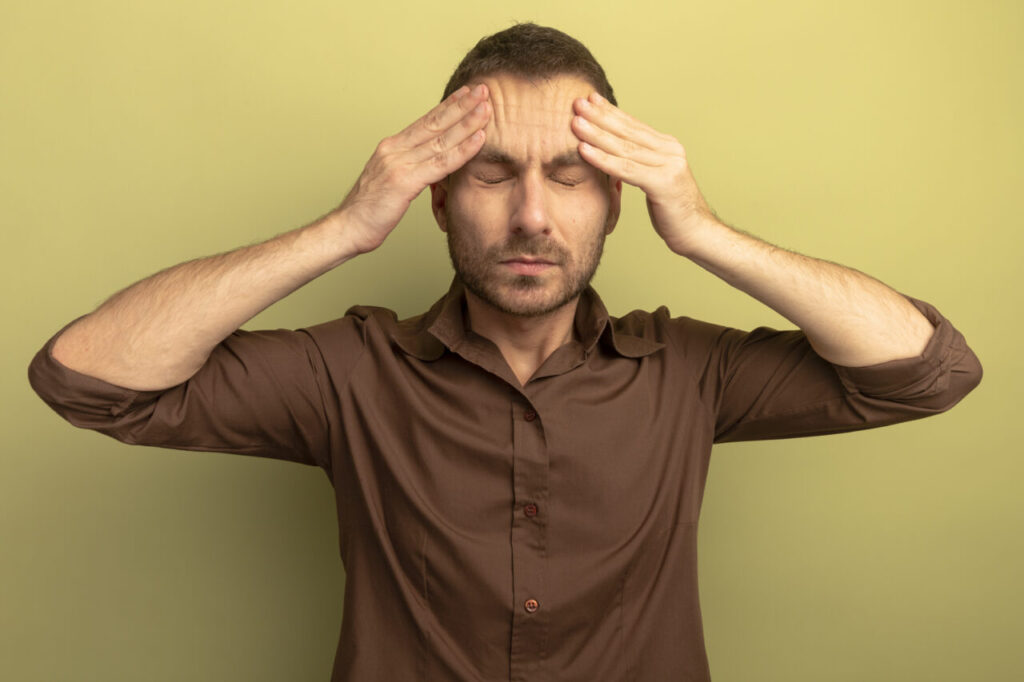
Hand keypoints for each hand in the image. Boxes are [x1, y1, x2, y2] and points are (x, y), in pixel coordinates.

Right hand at [337, 84, 491, 254]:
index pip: (425, 121)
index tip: (467, 94)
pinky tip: (479, 139)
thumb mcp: (390, 182)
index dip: (448, 106)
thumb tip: (427, 166)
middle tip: (483, 90)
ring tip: (487, 108)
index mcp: (391, 147)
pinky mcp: (404, 181)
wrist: (347, 228)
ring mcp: (399, 163)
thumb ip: (408, 168)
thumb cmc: (369, 211)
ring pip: (441, 139)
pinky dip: (462, 150)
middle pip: (435, 123)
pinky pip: (440, 163)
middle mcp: (394, 150)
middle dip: (462, 105)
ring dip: (467, 122)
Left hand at [572, 92, 713, 255]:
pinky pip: (626, 169)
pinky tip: (584, 150)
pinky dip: (603, 159)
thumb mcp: (655, 180)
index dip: (611, 111)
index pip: (633, 125)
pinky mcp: (663, 183)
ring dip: (596, 134)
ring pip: (624, 147)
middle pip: (627, 131)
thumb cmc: (672, 211)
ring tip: (575, 122)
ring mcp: (668, 165)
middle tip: (576, 102)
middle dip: (600, 116)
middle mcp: (670, 151)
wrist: (697, 234)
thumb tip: (615, 153)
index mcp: (668, 147)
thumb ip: (640, 164)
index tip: (590, 99)